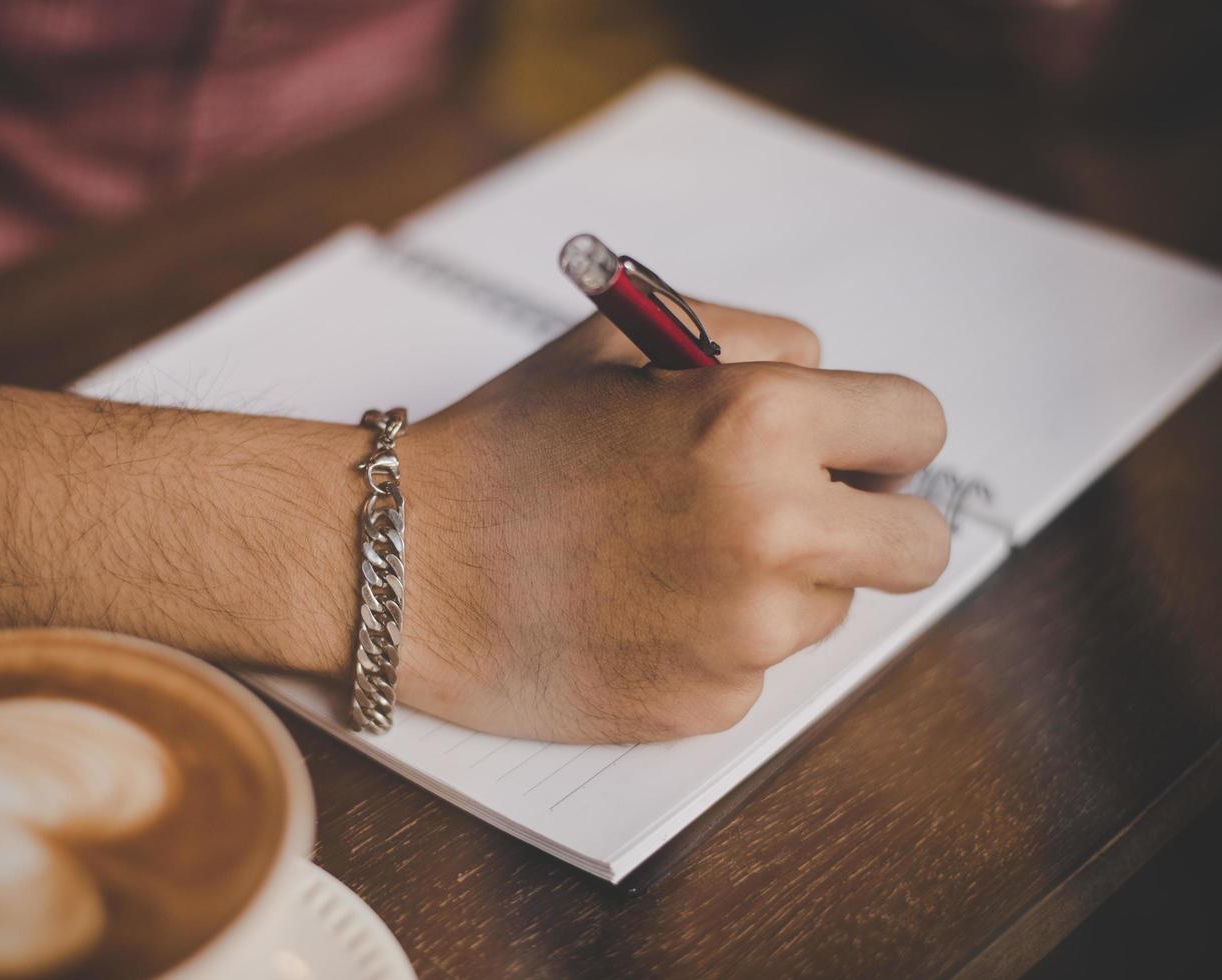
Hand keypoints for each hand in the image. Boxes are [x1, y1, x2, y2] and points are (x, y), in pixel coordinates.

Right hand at [403, 303, 948, 741]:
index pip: (916, 426)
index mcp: (759, 422)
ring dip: (782, 578)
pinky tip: (638, 609)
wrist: (404, 563)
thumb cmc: (504, 446)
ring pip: (833, 604)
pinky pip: (759, 662)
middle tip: (807, 511)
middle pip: (919, 544)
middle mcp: (772, 532)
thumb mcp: (621, 343)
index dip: (884, 433)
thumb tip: (833, 385)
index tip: (857, 449)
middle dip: (876, 521)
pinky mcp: (709, 702)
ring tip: (671, 554)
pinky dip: (719, 637)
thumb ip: (750, 340)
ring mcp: (745, 632)